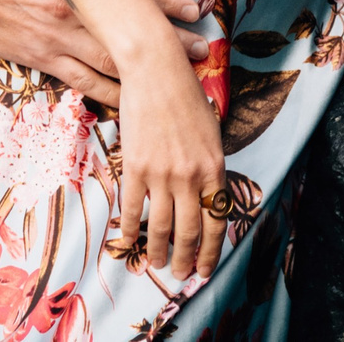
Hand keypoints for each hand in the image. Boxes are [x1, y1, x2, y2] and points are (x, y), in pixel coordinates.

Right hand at [0, 0, 208, 107]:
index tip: (195, 9)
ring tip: (178, 80)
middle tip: (202, 51)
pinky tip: (131, 103)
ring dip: (146, 73)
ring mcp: (59, 41)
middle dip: (169, 44)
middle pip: (129, 33)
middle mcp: (72, 13)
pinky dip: (109, 94)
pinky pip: (83, 82)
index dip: (166, 2)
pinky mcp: (44, 60)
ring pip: (112, 64)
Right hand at [109, 36, 226, 280]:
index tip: (205, 268)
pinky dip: (129, 228)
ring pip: (161, 226)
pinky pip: (131, 207)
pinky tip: (128, 241)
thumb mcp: (211, 132)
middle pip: (189, 231)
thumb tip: (205, 196)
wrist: (156, 70)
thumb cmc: (185, 95)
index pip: (215, 220)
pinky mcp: (136, 166)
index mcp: (214, 167)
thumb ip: (209, 166)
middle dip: (186, 259)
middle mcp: (191, 175)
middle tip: (181, 274)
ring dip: (159, 251)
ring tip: (158, 265)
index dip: (210, 250)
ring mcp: (162, 173)